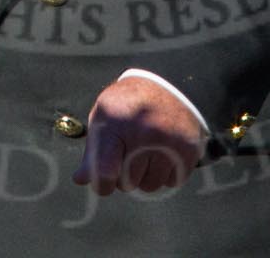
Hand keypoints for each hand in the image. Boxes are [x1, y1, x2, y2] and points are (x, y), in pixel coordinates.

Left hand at [71, 76, 206, 195]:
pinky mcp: (188, 149)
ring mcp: (169, 142)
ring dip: (146, 176)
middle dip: (125, 175)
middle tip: (129, 153)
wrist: (170, 84)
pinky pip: (172, 181)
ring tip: (147, 151)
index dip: (102, 185)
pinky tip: (164, 151)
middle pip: (128, 184)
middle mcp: (144, 133)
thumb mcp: (104, 118)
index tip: (105, 182)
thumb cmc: (128, 106)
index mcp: (115, 124)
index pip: (105, 173)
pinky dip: (167, 172)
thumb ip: (93, 151)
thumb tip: (81, 179)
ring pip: (151, 185)